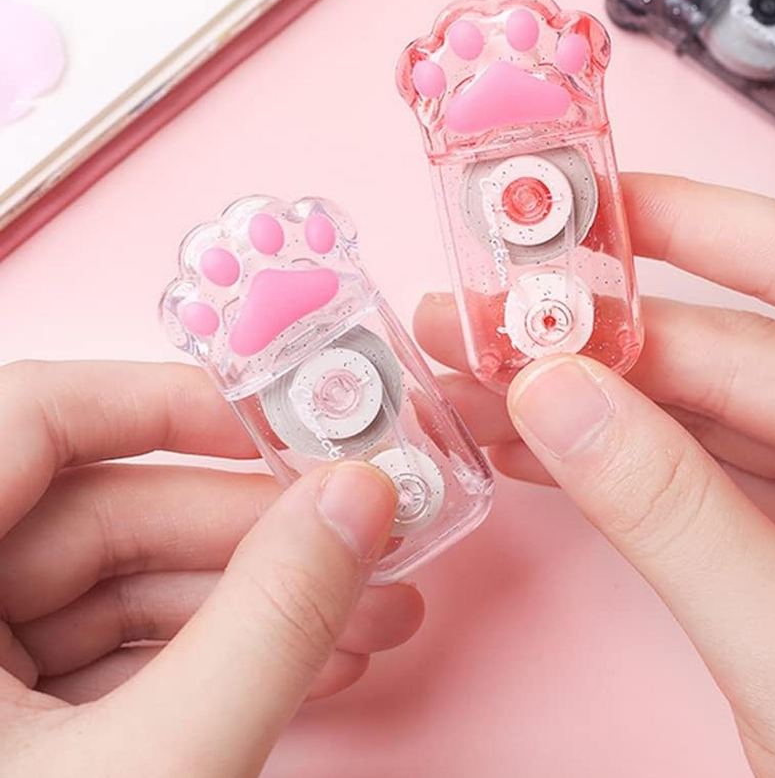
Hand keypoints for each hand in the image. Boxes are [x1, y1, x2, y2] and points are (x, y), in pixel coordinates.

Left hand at [0, 361, 422, 776]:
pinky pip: (114, 655)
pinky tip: (307, 662)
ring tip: (367, 616)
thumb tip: (358, 500)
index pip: (37, 414)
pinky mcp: (9, 724)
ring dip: (255, 602)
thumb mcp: (158, 765)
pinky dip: (212, 657)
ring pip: (122, 589)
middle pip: (104, 513)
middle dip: (253, 533)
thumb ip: (267, 625)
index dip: (161, 404)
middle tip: (360, 539)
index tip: (273, 427)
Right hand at [415, 173, 774, 777]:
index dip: (699, 225)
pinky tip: (528, 447)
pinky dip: (609, 465)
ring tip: (473, 389)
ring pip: (691, 417)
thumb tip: (554, 396)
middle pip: (721, 356)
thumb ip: (669, 514)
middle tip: (476, 325)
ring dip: (578, 405)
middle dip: (585, 342)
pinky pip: (691, 476)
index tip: (592, 206)